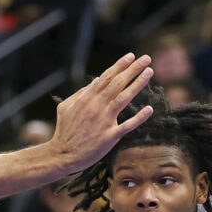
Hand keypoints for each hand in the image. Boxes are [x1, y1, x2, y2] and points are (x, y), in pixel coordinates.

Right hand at [47, 53, 152, 173]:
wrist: (63, 154)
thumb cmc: (64, 130)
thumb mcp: (66, 107)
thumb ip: (80, 93)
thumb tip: (95, 81)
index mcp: (86, 98)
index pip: (106, 77)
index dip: (120, 66)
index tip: (131, 56)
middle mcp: (96, 107)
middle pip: (118, 83)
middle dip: (133, 69)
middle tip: (146, 58)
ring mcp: (104, 121)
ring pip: (124, 98)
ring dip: (138, 84)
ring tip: (149, 73)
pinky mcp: (110, 136)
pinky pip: (127, 125)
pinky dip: (138, 117)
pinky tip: (149, 109)